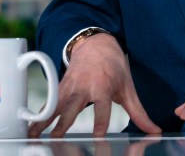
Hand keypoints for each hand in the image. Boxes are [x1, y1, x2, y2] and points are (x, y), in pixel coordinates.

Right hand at [28, 33, 160, 137]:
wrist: (95, 44)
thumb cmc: (114, 67)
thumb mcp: (128, 88)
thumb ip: (139, 113)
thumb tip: (154, 131)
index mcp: (103, 87)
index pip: (102, 108)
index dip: (100, 122)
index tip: (97, 137)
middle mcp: (84, 88)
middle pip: (73, 108)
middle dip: (65, 124)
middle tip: (58, 140)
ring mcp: (69, 88)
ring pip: (56, 106)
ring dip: (45, 122)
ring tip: (35, 137)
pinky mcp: (59, 88)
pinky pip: (48, 104)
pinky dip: (39, 116)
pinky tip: (31, 129)